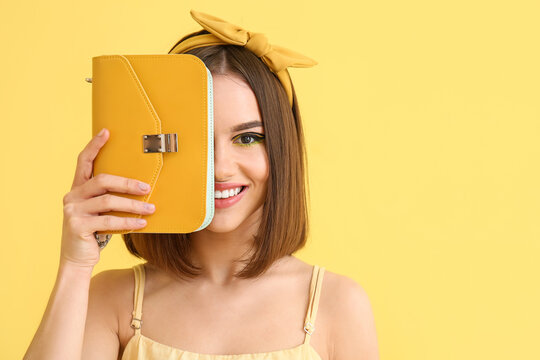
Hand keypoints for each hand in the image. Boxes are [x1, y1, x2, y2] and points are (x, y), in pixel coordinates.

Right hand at [59, 128, 155, 268]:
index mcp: (77, 189)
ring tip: (151, 208)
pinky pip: (109, 221)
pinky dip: (128, 222)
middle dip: (128, 183)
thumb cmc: (94, 232)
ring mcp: (73, 211)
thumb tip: (139, 186)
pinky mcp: (78, 226)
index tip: (106, 132)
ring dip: (133, 205)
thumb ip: (108, 198)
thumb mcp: (99, 211)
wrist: (77, 259)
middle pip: (102, 180)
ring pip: (108, 201)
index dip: (94, 146)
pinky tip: (142, 223)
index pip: (83, 162)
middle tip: (147, 187)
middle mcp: (72, 196)